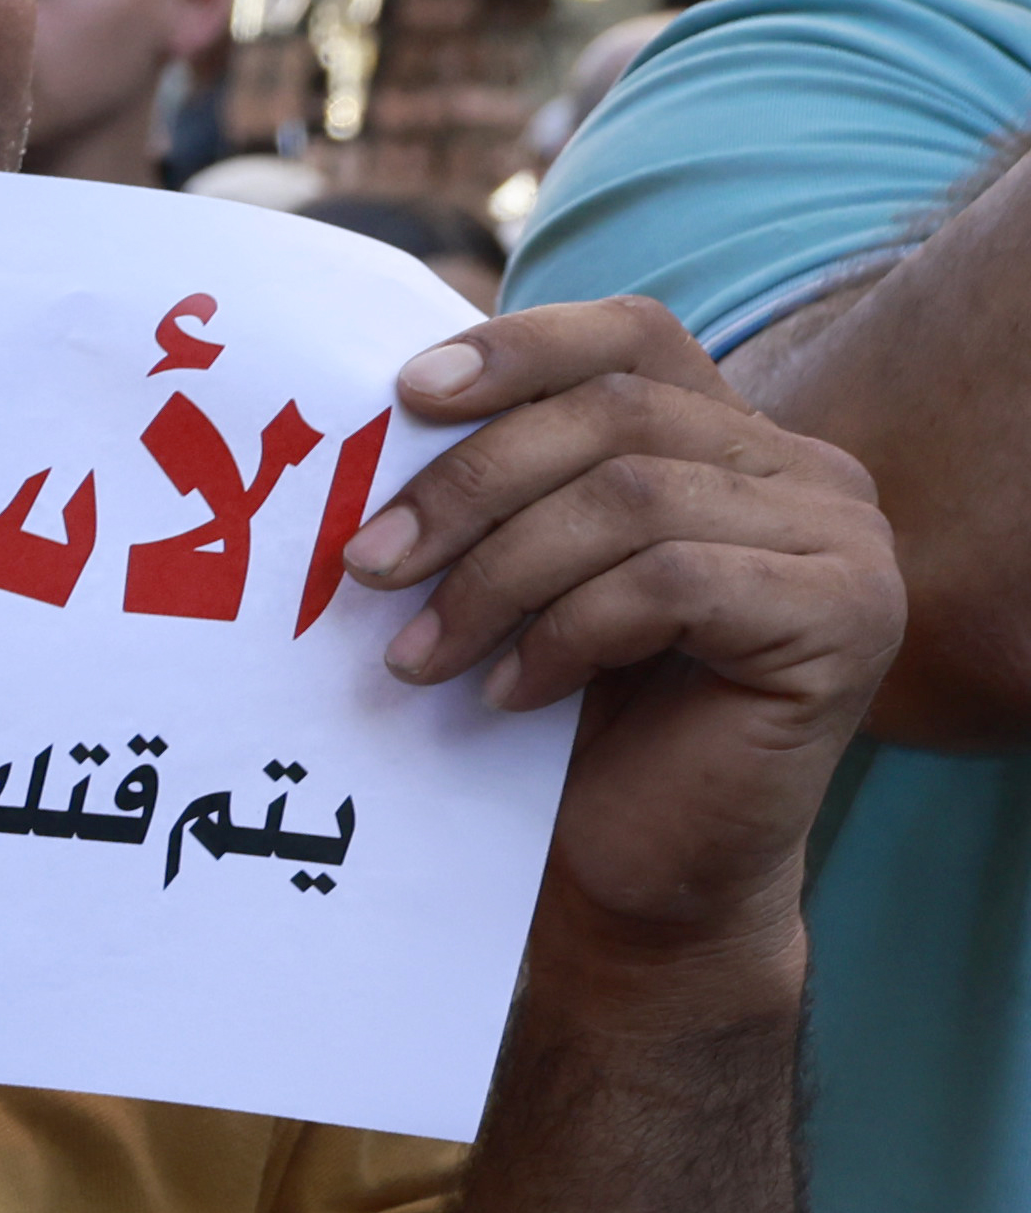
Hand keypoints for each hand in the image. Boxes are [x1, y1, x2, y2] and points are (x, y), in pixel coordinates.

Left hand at [348, 295, 906, 971]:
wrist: (640, 876)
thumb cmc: (569, 724)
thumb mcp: (526, 576)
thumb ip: (503, 483)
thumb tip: (382, 404)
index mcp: (735, 439)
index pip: (634, 336)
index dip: (520, 349)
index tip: (403, 395)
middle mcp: (811, 473)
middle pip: (614, 416)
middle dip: (467, 487)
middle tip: (364, 565)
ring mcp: (845, 541)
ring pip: (632, 500)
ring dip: (495, 577)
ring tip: (416, 657)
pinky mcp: (848, 618)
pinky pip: (673, 583)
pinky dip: (568, 633)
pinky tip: (512, 695)